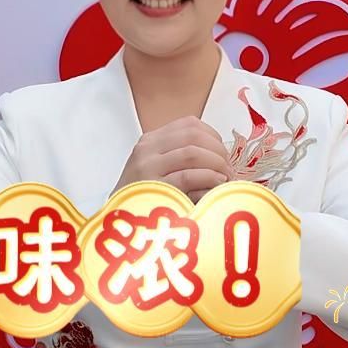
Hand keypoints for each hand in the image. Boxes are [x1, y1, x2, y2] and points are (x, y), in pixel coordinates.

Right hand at [117, 116, 233, 200]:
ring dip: (217, 164)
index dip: (213, 136)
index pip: (189, 124)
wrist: (119, 223)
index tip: (222, 154)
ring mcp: (147, 167)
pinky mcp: (153, 187)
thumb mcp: (160, 171)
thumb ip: (183, 159)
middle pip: (194, 135)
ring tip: (224, 178)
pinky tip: (217, 184)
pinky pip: (188, 175)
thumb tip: (222, 158)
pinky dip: (208, 177)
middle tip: (228, 169)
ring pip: (193, 152)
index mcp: (150, 141)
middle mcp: (147, 149)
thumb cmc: (146, 199)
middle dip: (218, 151)